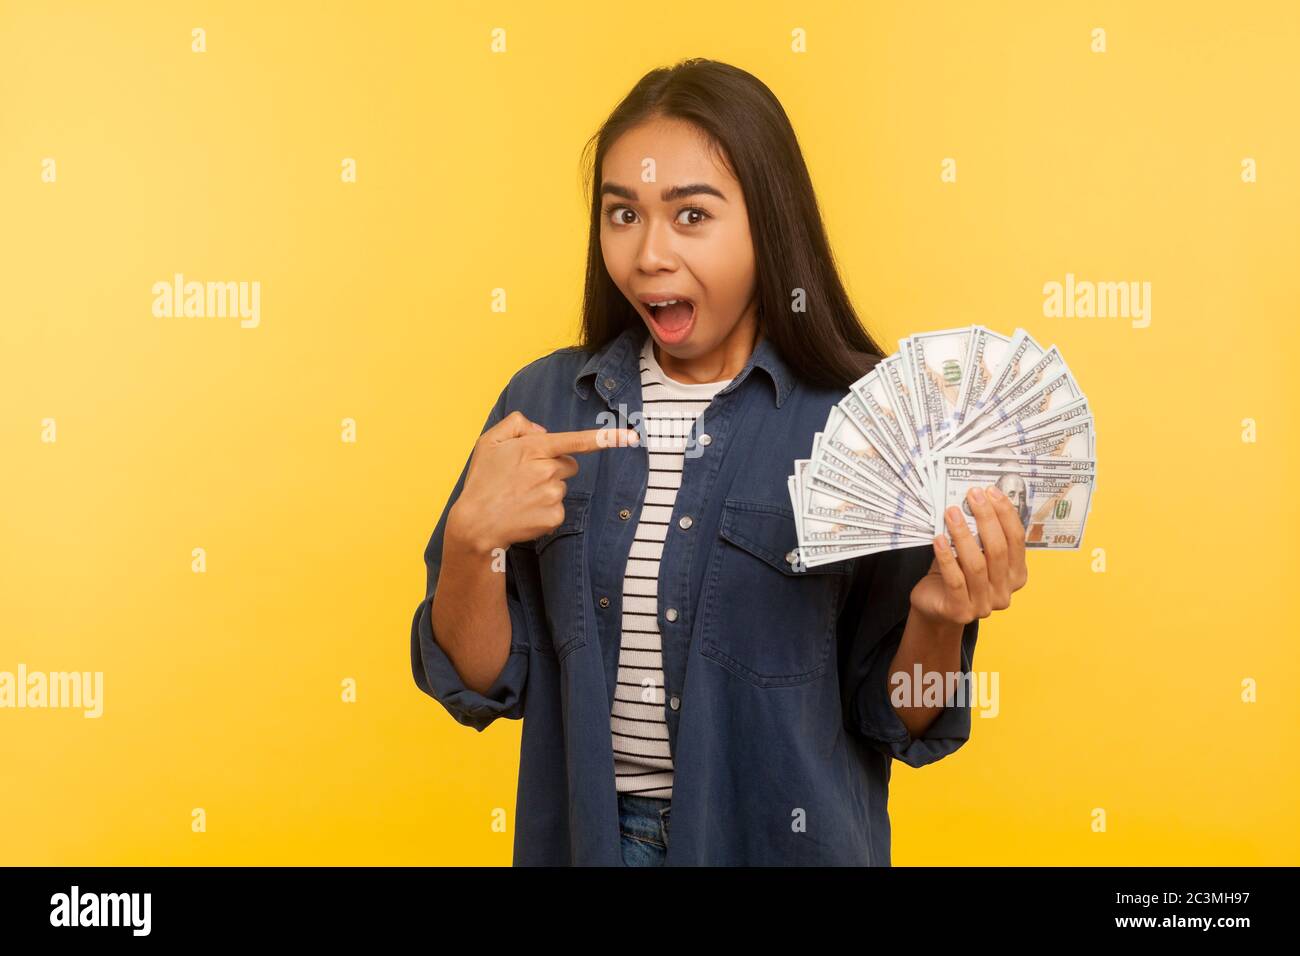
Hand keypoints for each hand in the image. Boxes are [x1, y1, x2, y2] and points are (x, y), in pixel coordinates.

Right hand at [447, 411, 638, 553]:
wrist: (476, 524)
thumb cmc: (482, 481)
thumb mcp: (489, 442)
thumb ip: (516, 424)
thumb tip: (542, 428)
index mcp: (533, 448)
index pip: (576, 440)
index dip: (606, 438)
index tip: (632, 437)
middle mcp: (547, 469)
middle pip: (569, 463)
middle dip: (553, 467)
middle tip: (525, 478)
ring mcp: (552, 494)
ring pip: (562, 486)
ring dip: (547, 489)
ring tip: (520, 496)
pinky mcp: (555, 516)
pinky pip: (559, 507)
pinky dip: (546, 509)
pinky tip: (526, 511)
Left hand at [910, 484, 1029, 626]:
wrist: (934, 607)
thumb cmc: (955, 574)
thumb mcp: (972, 553)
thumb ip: (978, 535)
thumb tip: (974, 500)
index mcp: (1016, 575)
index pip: (1017, 540)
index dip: (1006, 514)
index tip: (991, 492)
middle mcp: (1004, 592)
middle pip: (999, 550)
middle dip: (986, 519)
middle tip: (972, 496)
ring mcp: (984, 605)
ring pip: (977, 564)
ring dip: (963, 535)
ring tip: (951, 513)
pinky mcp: (960, 611)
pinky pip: (955, 580)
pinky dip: (947, 557)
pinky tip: (938, 539)